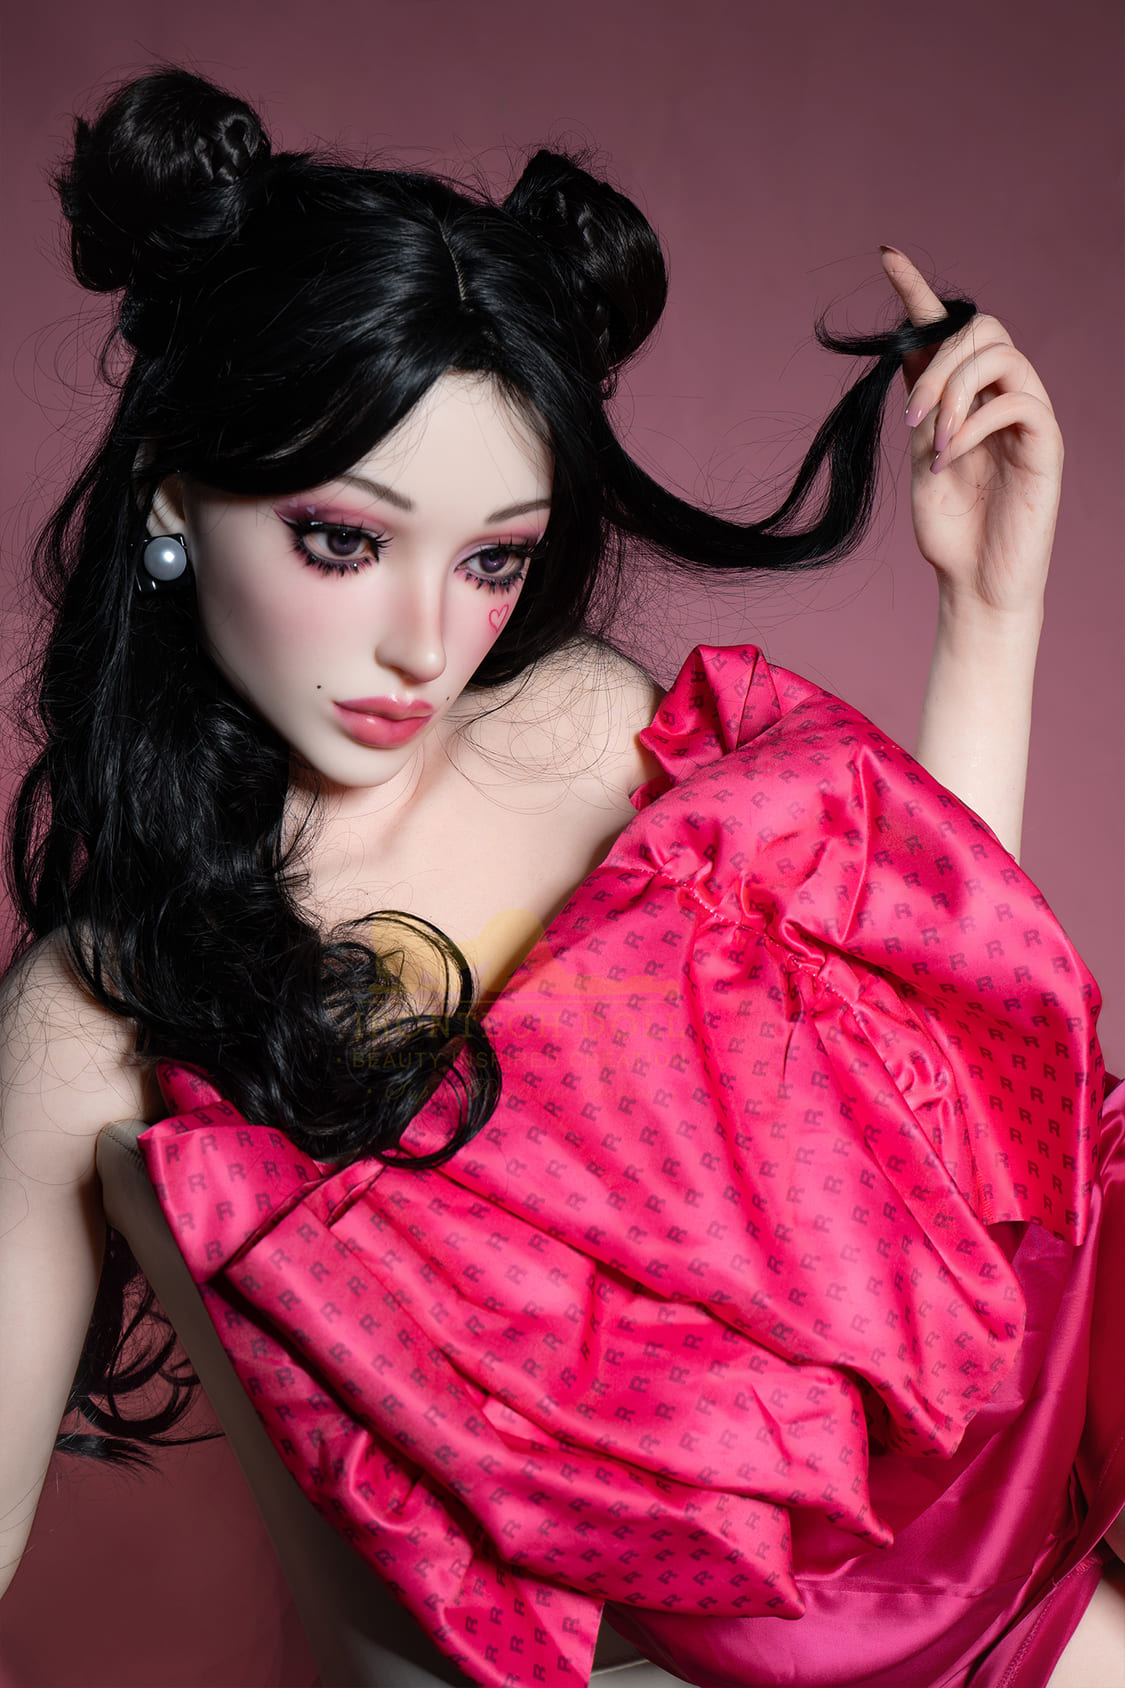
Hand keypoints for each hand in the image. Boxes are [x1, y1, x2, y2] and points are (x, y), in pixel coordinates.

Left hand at [880, 246, 1062, 617]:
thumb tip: (908, 351)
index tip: (888, 257)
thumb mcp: (920, 458)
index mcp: (962, 397)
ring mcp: (1026, 417)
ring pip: (1002, 355)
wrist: (974, 584)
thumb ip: (921, 405)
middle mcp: (998, 397)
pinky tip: (953, 456)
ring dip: (956, 391)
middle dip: (940, 361)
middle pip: (981, 329)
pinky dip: (975, 422)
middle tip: (912, 417)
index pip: (944, 330)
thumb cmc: (950, 530)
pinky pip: (1017, 401)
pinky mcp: (1046, 444)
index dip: (917, 292)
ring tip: (936, 441)